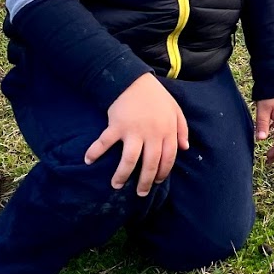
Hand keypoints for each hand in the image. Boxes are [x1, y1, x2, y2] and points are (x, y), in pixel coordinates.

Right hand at [85, 73, 189, 195]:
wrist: (134, 80)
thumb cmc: (156, 96)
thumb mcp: (175, 110)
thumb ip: (182, 129)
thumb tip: (186, 148)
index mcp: (167, 130)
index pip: (168, 158)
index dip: (163, 172)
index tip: (156, 181)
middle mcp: (152, 133)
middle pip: (150, 164)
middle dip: (144, 182)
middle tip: (140, 193)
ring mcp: (133, 131)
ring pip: (129, 160)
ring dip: (122, 175)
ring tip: (116, 185)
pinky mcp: (116, 126)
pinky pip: (105, 143)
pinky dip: (95, 152)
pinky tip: (88, 161)